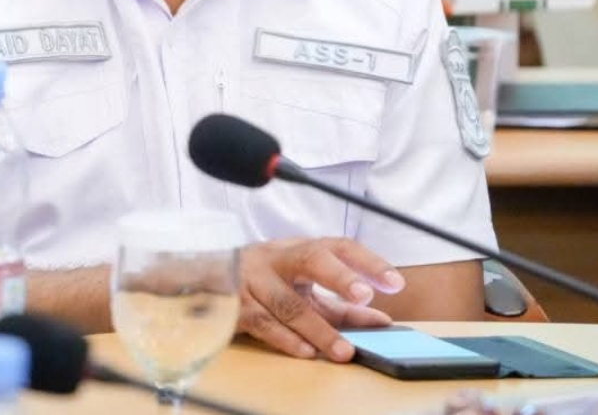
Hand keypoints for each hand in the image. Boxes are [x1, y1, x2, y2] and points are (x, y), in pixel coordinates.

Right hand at [238, 237, 403, 361]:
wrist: (203, 279)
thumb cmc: (264, 281)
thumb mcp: (303, 288)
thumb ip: (342, 304)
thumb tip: (382, 321)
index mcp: (297, 249)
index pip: (337, 246)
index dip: (367, 262)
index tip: (394, 282)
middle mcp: (276, 258)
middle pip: (310, 259)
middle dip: (340, 277)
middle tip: (365, 296)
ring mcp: (254, 281)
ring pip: (288, 303)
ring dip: (318, 329)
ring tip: (343, 350)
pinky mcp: (236, 307)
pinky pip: (263, 324)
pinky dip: (286, 340)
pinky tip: (305, 351)